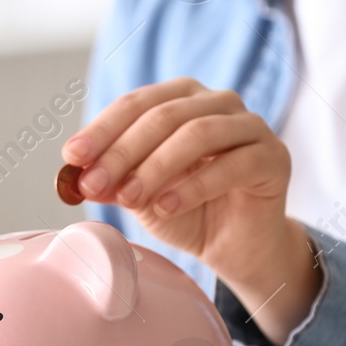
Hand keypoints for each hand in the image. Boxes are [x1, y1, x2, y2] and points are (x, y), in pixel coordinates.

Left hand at [62, 78, 320, 341]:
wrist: (235, 247)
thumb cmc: (187, 212)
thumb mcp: (140, 196)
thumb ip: (113, 180)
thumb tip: (76, 175)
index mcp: (182, 98)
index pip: (136, 103)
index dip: (102, 129)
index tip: (72, 157)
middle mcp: (218, 102)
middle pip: (164, 115)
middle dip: (122, 151)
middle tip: (94, 184)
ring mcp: (250, 126)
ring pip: (197, 134)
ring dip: (155, 167)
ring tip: (129, 198)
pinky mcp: (274, 157)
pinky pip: (231, 165)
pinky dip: (193, 186)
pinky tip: (166, 207)